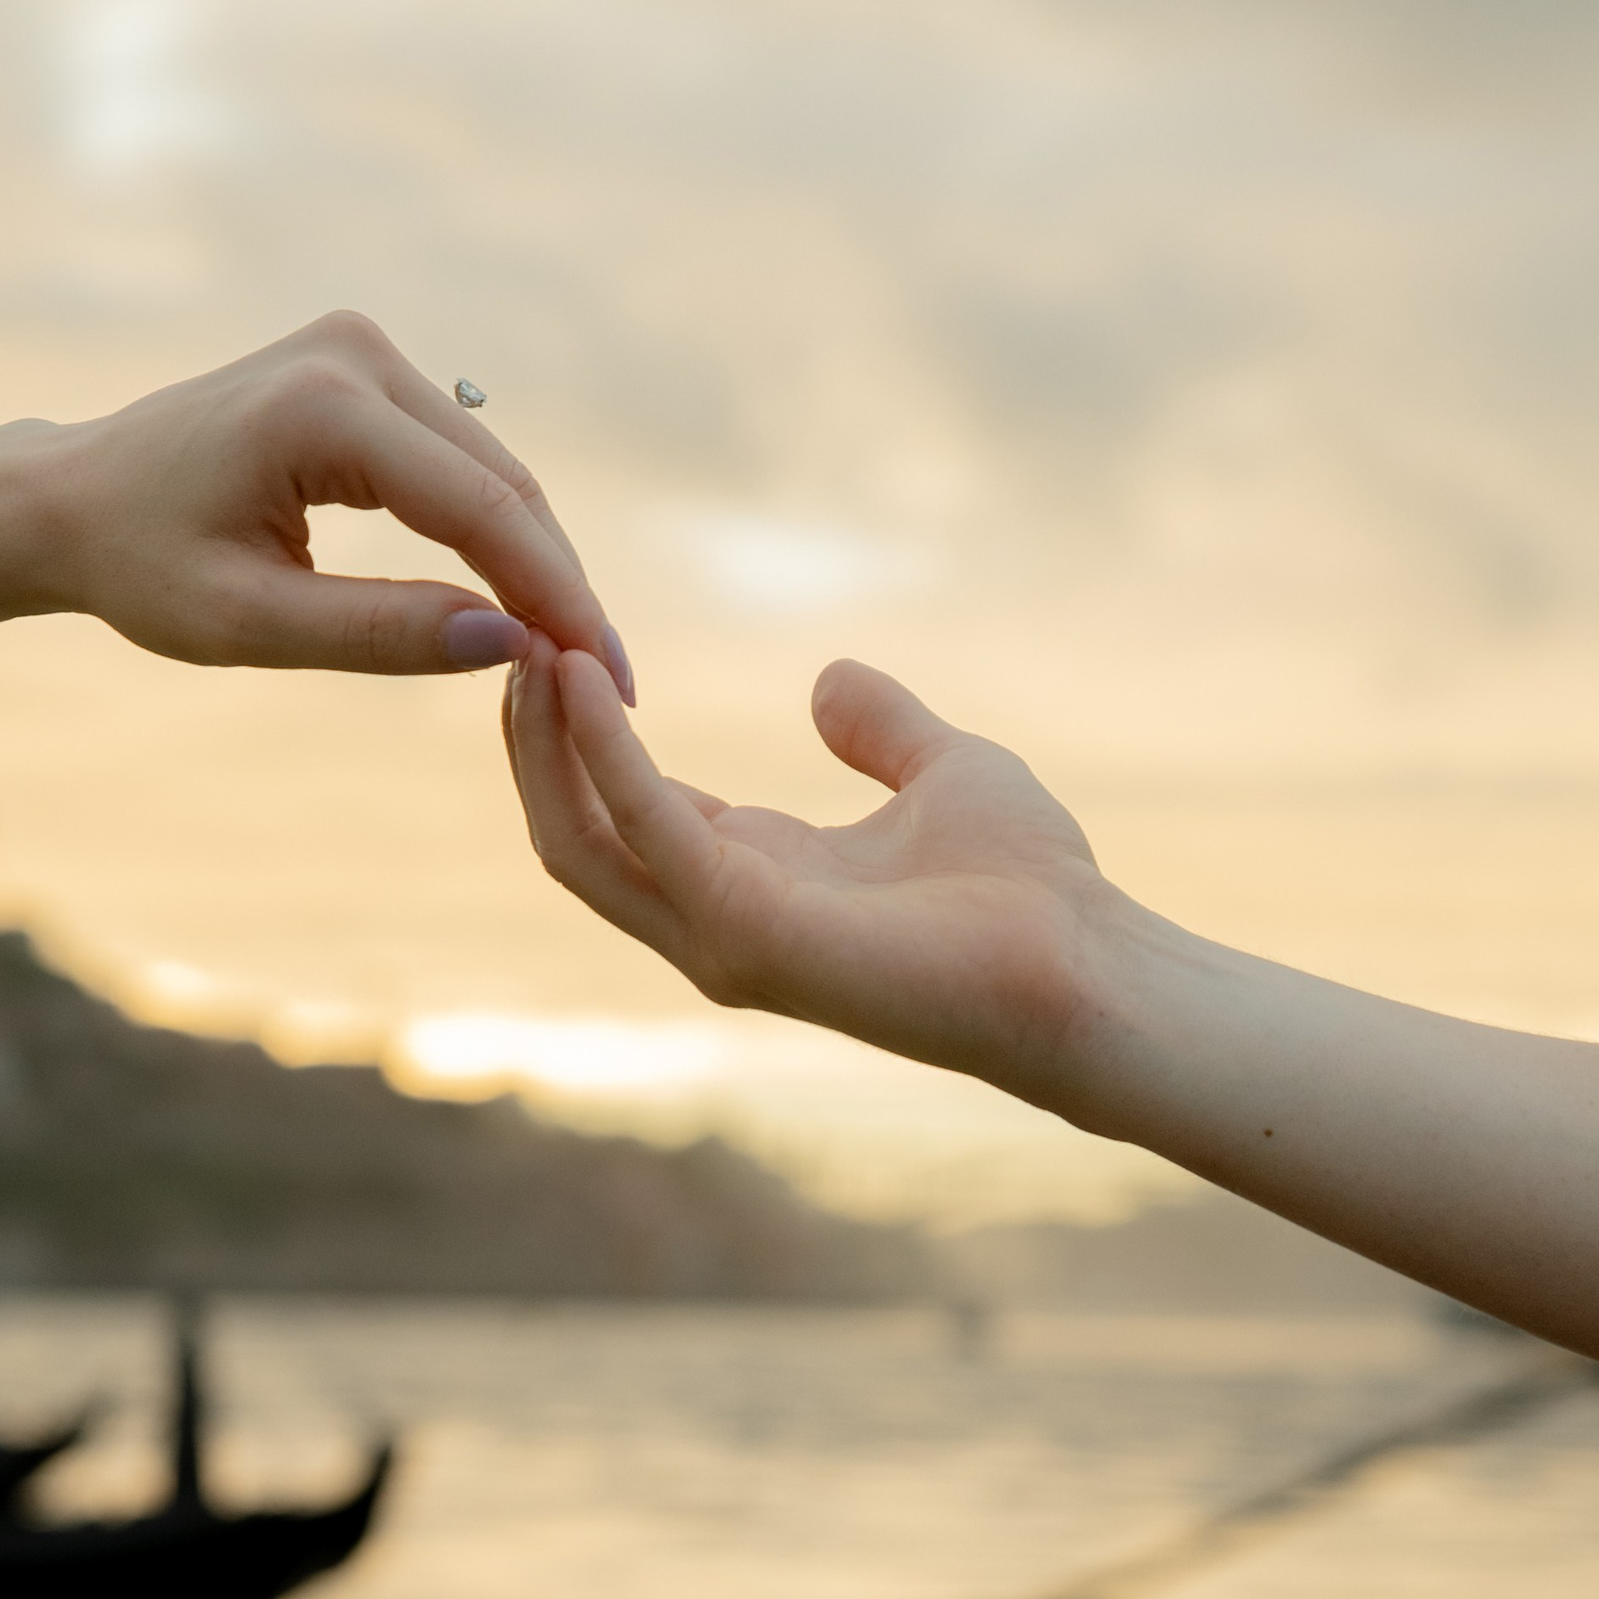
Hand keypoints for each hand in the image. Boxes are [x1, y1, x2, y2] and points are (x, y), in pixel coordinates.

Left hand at [39, 312, 630, 682]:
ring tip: (582, 658)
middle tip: (616, 686)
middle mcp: (355, 355)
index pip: (478, 510)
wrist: (71, 498)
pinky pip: (458, 463)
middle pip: (501, 485)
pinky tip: (529, 607)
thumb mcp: (247, 624)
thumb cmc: (139, 566)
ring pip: (492, 474)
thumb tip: (510, 647)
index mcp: (321, 408)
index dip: (554, 598)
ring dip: (539, 564)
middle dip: (561, 587)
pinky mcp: (367, 371)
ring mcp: (364, 351)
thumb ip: (378, 634)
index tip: (607, 679)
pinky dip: (495, 534)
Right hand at [504, 645, 1122, 1104]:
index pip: (625, 808)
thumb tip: (828, 679)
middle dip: (533, 736)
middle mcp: (718, 920)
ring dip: (542, 745)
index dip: (583, 726)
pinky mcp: (746, 932)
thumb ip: (878, 729)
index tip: (556, 634)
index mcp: (754, 877)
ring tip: (528, 646)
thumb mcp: (941, 772)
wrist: (1086, 966)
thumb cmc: (1032, 891)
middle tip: (512, 632)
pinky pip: (646, 831)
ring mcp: (723, 938)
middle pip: (575, 832)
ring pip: (580, 844)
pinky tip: (581, 679)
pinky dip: (604, 753)